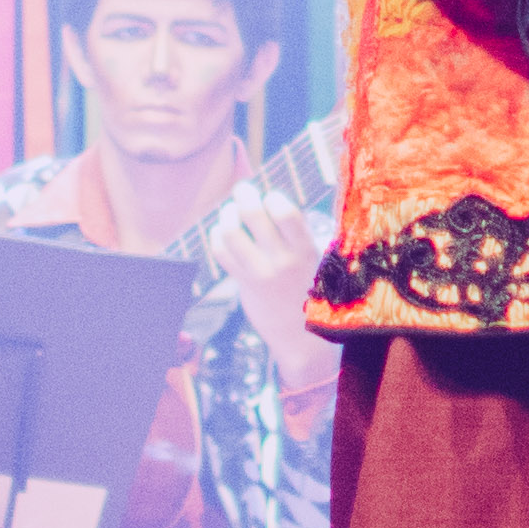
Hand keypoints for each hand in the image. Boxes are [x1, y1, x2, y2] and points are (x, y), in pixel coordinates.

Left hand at [207, 189, 344, 394]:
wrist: (301, 337)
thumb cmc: (308, 292)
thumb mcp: (312, 263)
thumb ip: (294, 238)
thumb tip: (268, 204)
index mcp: (305, 250)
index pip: (286, 213)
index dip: (273, 198)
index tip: (270, 198)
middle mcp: (282, 260)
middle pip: (253, 215)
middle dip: (244, 194)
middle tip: (242, 189)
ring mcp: (260, 273)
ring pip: (231, 232)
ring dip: (227, 215)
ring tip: (229, 212)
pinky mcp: (244, 283)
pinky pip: (221, 252)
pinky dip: (217, 237)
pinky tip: (221, 233)